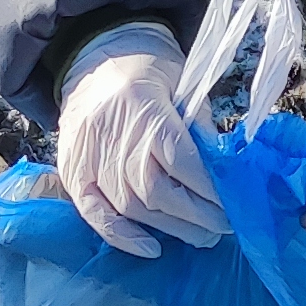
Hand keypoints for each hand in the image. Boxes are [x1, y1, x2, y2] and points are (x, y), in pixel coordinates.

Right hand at [52, 27, 229, 258]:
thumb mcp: (183, 84)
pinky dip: (120, 236)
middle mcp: (113, 136)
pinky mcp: (72, 171)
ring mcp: (88, 156)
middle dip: (196, 216)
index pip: (180, 161)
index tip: (232, 204)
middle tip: (224, 226)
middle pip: (156, 192)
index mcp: (144, 107)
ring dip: (170, 229)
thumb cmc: (148, 70)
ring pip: (130, 207)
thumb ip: (200, 126)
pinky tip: (149, 248)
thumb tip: (223, 169)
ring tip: (201, 236)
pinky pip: (92, 212)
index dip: (208, 189)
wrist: (96, 56)